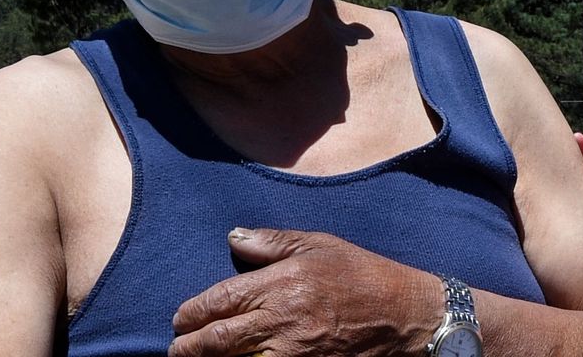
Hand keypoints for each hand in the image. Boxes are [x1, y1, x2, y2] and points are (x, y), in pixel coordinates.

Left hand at [168, 228, 440, 356]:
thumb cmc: (363, 275)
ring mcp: (292, 355)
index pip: (220, 301)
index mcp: (283, 285)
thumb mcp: (320, 245)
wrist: (405, 316)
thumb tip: (233, 238)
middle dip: (189, 347)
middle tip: (177, 349)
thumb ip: (272, 243)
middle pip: (217, 342)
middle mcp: (282, 323)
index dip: (192, 313)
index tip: (180, 318)